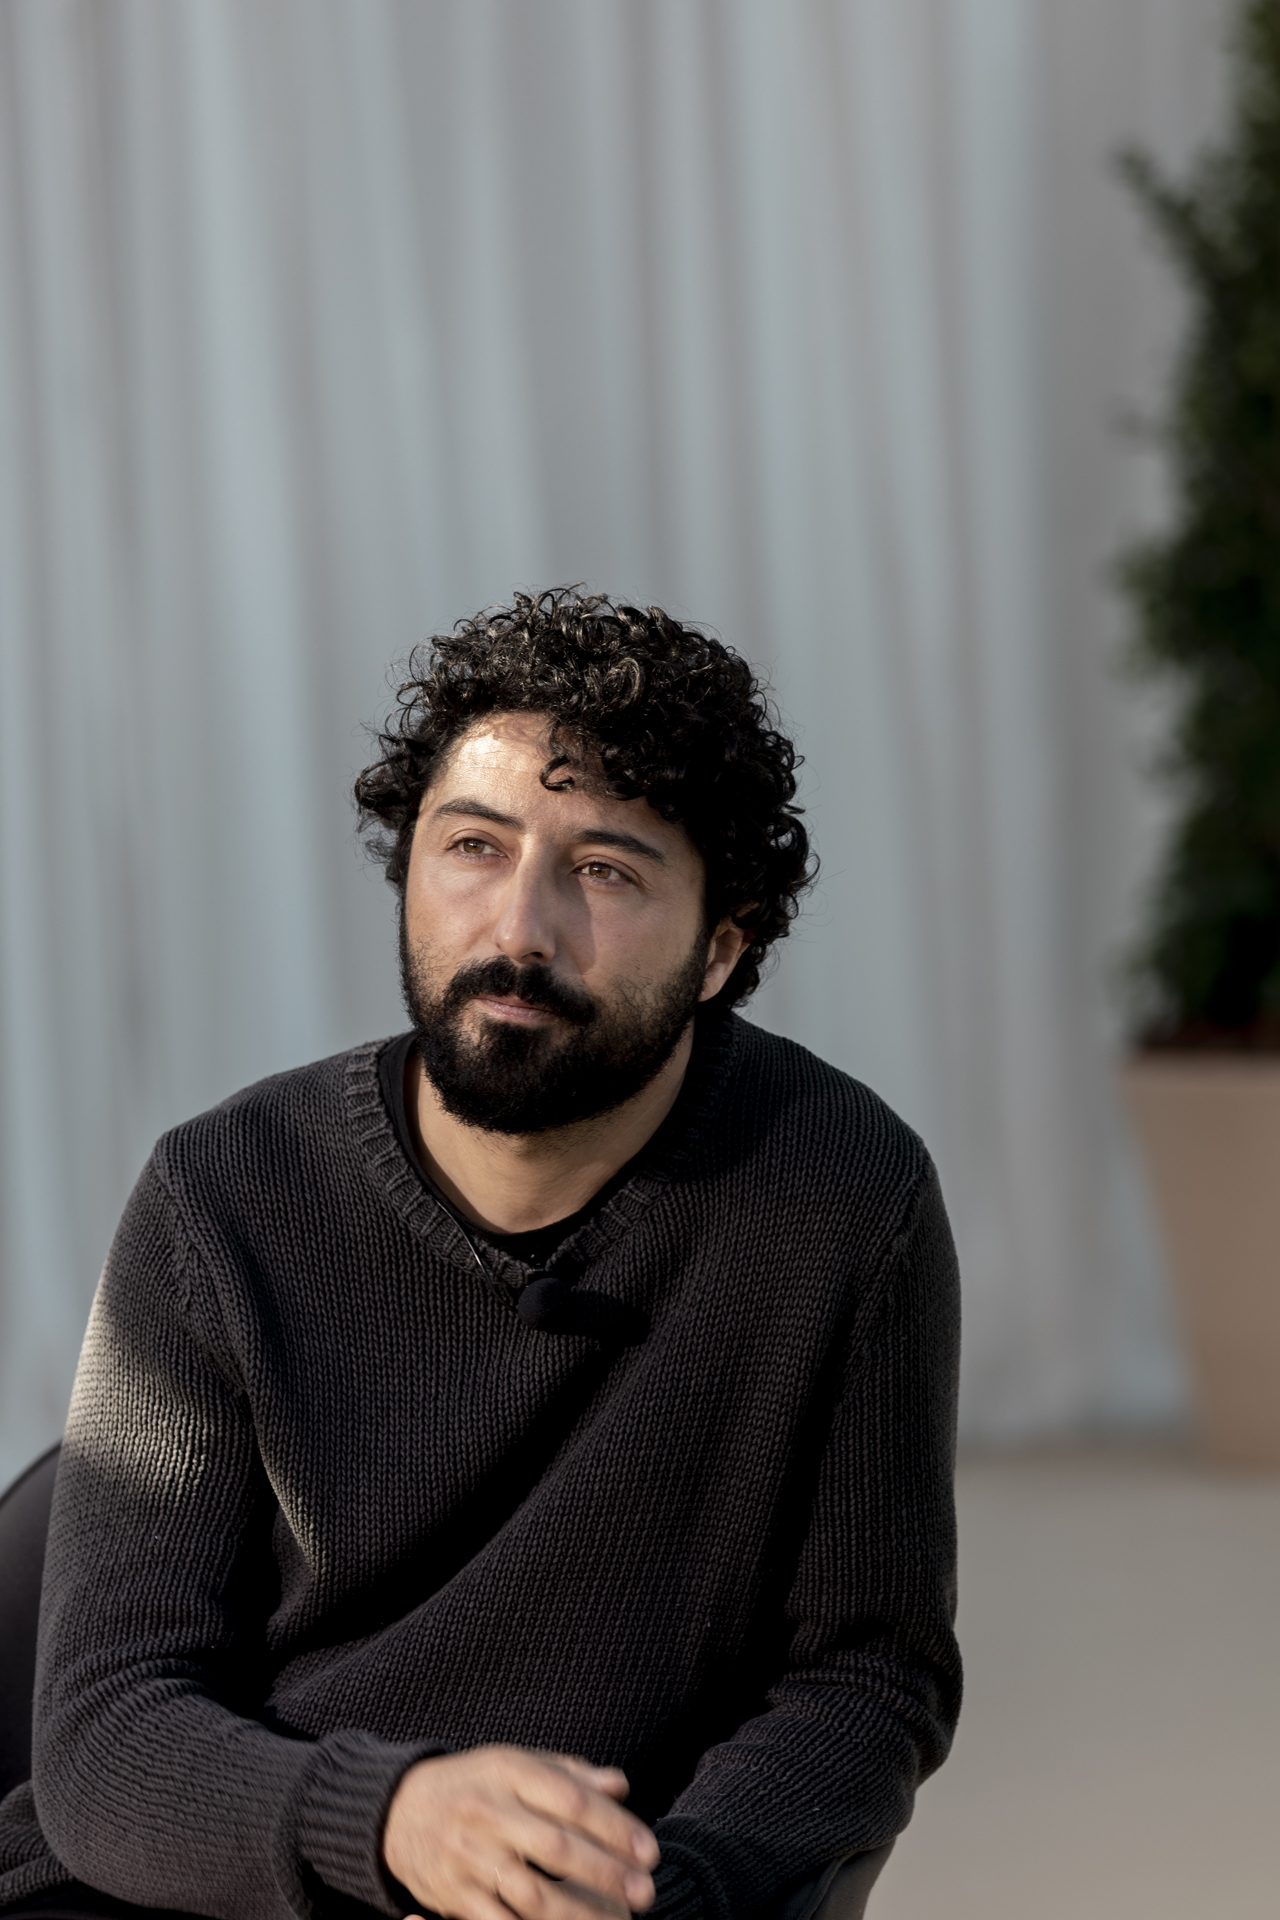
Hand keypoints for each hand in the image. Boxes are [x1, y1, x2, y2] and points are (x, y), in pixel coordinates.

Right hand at [382, 1745, 659, 1919]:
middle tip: (647, 1891)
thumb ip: (569, 1775)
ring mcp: (468, 1857)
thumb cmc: (475, 1784)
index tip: (650, 1851)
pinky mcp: (453, 1896)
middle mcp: (487, 1813)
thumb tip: (620, 1786)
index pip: (571, 1800)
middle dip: (606, 1873)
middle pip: (555, 1848)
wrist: (398, 1809)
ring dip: (580, 1913)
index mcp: (507, 1773)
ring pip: (531, 1894)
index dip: (614, 1826)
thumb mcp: (516, 1764)